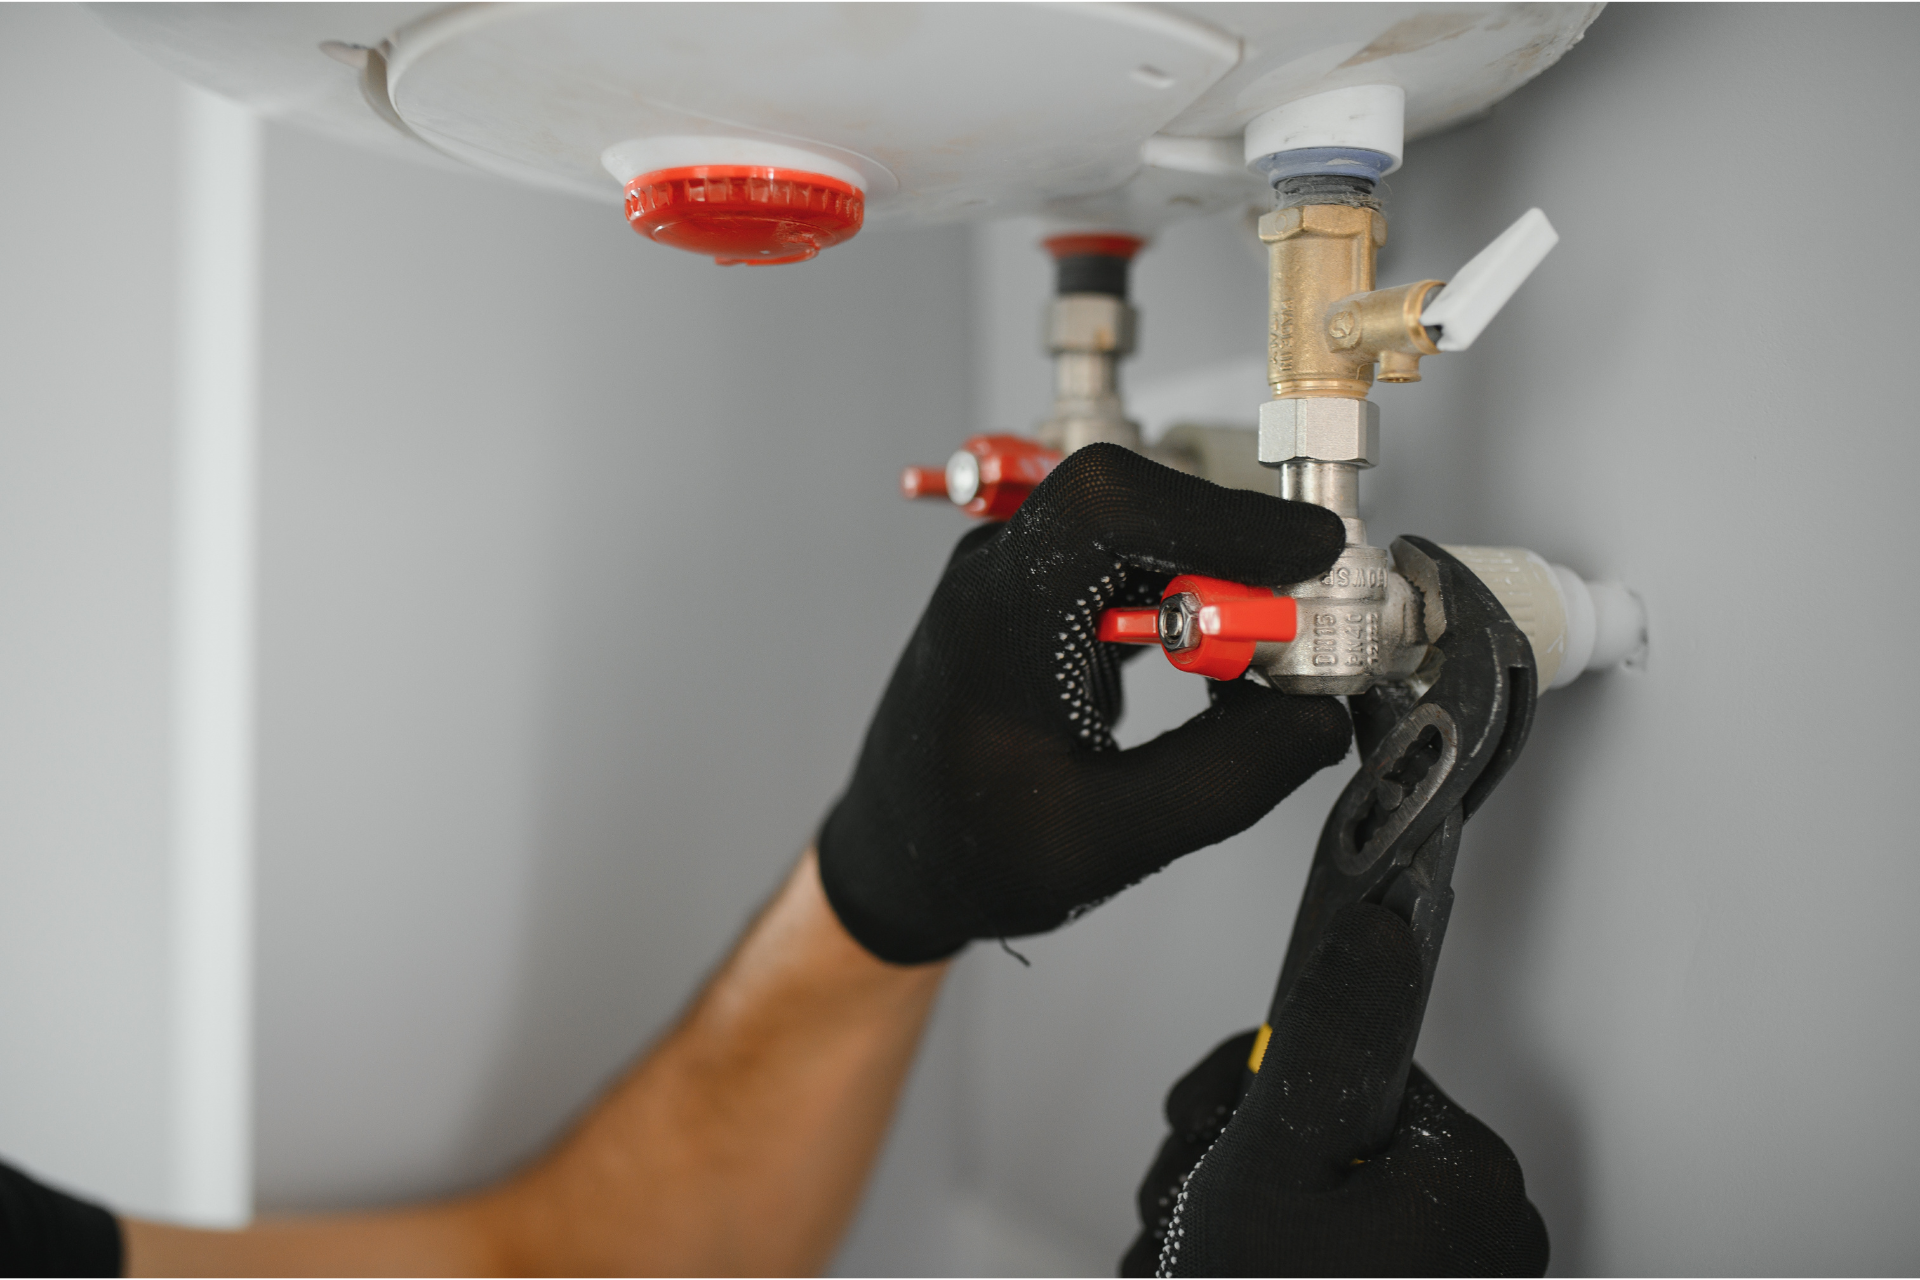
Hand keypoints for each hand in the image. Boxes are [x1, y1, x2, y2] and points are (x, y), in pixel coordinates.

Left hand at [817, 443, 1351, 964]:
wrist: (899, 852)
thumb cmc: (966, 848)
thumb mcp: (1104, 841)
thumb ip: (1221, 780)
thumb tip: (1316, 718)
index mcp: (999, 617)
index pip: (1110, 507)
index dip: (1223, 517)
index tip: (1308, 555)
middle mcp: (1002, 573)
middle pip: (1141, 505)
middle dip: (1241, 551)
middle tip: (1308, 623)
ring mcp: (1021, 575)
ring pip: (1147, 529)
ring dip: (1223, 577)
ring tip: (1268, 661)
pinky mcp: (1046, 593)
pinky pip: (1136, 562)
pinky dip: (1195, 598)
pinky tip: (1218, 667)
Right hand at [1122, 903, 1548, 1276]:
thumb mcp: (1271, 1160)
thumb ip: (1320, 1038)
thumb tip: (1378, 930)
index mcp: (1468, 1176)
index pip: (1351, 1061)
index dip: (1255, 1084)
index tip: (1209, 1118)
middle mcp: (1482, 1233)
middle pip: (1331, 1131)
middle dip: (1235, 1161)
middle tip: (1189, 1207)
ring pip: (1320, 1199)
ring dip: (1234, 1218)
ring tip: (1192, 1260)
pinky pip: (1336, 1253)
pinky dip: (1267, 1260)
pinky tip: (1218, 1275)